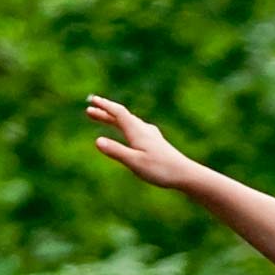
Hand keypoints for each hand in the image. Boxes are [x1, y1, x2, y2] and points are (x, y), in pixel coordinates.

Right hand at [84, 94, 201, 190]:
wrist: (185, 174)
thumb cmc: (160, 169)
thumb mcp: (135, 162)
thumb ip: (116, 151)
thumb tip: (97, 141)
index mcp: (137, 131)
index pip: (118, 113)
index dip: (104, 106)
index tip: (92, 100)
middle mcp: (144, 129)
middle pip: (122, 116)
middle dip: (105, 112)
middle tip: (89, 110)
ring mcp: (150, 135)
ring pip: (129, 122)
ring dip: (113, 119)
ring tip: (101, 118)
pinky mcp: (155, 142)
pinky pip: (136, 128)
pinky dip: (125, 126)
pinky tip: (128, 129)